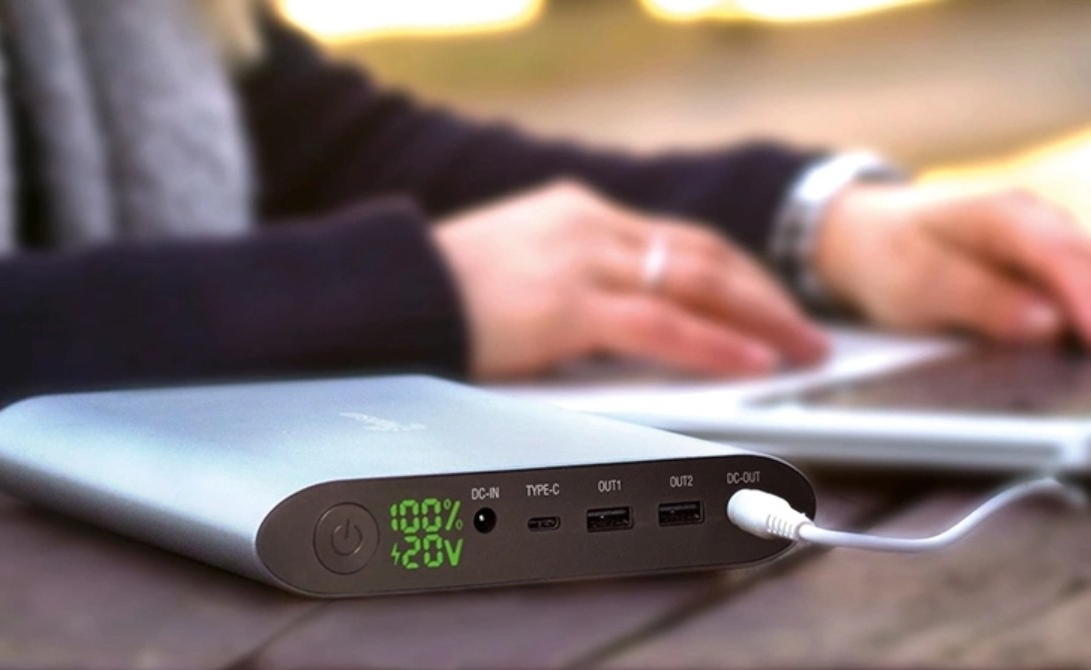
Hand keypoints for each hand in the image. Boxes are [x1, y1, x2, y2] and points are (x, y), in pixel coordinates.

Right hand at [433, 181, 828, 379]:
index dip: (733, 272)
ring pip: (695, 281)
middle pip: (701, 252)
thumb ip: (575, 282)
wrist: (388, 294)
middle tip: (804, 328)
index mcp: (576, 212)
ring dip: (758, 317)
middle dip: (763, 294)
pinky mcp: (566, 303)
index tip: (766, 300)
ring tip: (799, 348)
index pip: (676, 238)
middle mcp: (587, 224)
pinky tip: (749, 362)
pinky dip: (713, 343)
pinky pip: (660, 324)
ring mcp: (579, 259)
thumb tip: (623, 320)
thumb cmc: (443, 294)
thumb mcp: (520, 268)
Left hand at [816, 183, 1090, 342]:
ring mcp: (1050, 247)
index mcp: (1005, 215)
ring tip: (1080, 367)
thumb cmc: (890, 256)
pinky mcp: (1049, 273)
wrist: (869, 235)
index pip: (1062, 258)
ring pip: (1089, 283)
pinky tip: (1076, 357)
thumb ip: (981, 300)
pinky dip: (1079, 327)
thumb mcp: (917, 283)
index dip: (1088, 303)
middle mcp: (1041, 223)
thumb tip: (1048, 323)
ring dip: (1087, 325)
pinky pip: (1078, 298)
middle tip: (1086, 369)